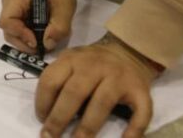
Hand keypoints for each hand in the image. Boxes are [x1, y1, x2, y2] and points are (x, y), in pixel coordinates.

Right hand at [0, 0, 75, 54]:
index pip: (7, 21)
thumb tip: (47, 44)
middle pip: (8, 31)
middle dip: (23, 42)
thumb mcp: (65, 8)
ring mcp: (11, 11)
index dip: (20, 34)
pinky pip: (16, 32)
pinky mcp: (15, 17)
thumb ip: (59, 26)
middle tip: (41, 48)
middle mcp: (8, 5)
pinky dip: (27, 39)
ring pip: (11, 34)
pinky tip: (39, 38)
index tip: (36, 42)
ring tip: (42, 43)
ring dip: (25, 43)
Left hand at [36, 33, 158, 137]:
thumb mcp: (71, 61)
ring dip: (87, 128)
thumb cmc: (91, 64)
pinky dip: (133, 130)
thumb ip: (58, 79)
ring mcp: (119, 78)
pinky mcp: (141, 90)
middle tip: (50, 136)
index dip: (42, 102)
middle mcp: (95, 66)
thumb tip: (45, 114)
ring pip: (101, 104)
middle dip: (59, 118)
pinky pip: (140, 112)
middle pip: (74, 93)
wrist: (128, 52)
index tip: (41, 119)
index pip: (51, 80)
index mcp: (72, 59)